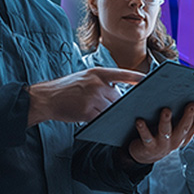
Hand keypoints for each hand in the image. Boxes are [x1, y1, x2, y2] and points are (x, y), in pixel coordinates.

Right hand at [27, 67, 145, 125]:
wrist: (45, 98)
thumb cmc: (65, 89)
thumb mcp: (84, 78)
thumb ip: (100, 83)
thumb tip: (117, 94)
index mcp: (97, 73)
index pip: (122, 74)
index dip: (136, 77)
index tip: (148, 80)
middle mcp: (97, 83)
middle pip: (118, 97)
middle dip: (118, 103)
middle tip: (122, 108)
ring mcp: (92, 97)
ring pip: (110, 109)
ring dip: (109, 113)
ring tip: (104, 114)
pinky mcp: (87, 111)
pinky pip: (101, 118)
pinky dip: (101, 120)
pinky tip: (96, 120)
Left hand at [127, 103, 193, 163]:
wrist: (146, 154)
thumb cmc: (164, 135)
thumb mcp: (179, 129)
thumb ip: (191, 119)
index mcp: (184, 134)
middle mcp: (176, 140)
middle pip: (183, 127)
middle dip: (188, 116)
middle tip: (192, 105)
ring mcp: (163, 144)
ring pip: (165, 131)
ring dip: (166, 121)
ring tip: (166, 110)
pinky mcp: (148, 146)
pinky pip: (146, 137)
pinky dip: (143, 129)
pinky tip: (140, 120)